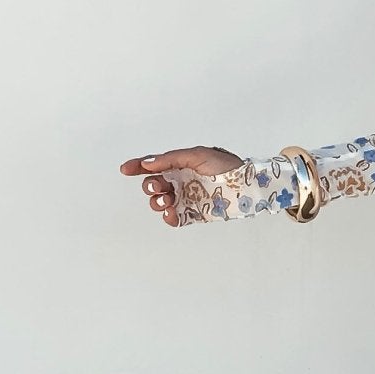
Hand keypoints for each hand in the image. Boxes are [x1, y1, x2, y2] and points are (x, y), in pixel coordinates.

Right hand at [119, 145, 244, 226]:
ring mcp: (185, 199)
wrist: (248, 187)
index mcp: (180, 165)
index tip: (126, 169)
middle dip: (151, 186)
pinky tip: (172, 212)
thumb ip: (172, 159)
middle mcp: (180, 182)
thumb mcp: (198, 155)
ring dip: (157, 202)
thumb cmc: (228, 167)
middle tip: (160, 187)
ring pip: (159, 202)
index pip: (153, 165)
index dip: (137, 166)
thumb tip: (148, 163)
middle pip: (153, 185)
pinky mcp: (193, 214)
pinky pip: (173, 218)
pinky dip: (168, 217)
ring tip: (168, 201)